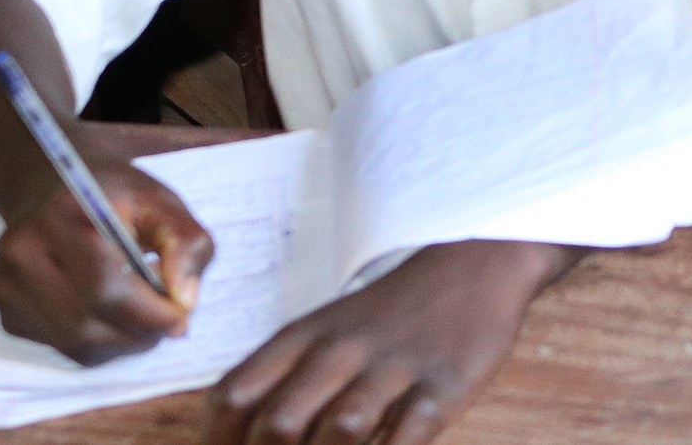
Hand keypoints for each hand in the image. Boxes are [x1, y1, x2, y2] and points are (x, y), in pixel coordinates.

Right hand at [0, 156, 212, 366]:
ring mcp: (5, 284)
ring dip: (120, 343)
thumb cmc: (114, 195)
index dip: (150, 314)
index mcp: (62, 217)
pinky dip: (96, 342)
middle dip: (138, 334)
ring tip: (144, 315)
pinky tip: (110, 312)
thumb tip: (185, 300)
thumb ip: (186, 242)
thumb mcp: (161, 202)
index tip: (184, 316)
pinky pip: (59, 345)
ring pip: (72, 343)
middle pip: (85, 324)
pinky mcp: (4, 309)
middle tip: (170, 322)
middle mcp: (22, 252)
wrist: (52, 185)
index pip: (105, 288)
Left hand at [208, 239, 570, 444]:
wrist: (473, 264)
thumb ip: (283, 380)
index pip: (233, 396)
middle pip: (279, 421)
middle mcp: (341, 349)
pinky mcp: (445, 383)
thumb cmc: (387, 317)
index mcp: (302, 337)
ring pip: (341, 428)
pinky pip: (408, 434)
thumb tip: (244, 438)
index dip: (218, 444)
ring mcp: (395, 366)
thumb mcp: (325, 331)